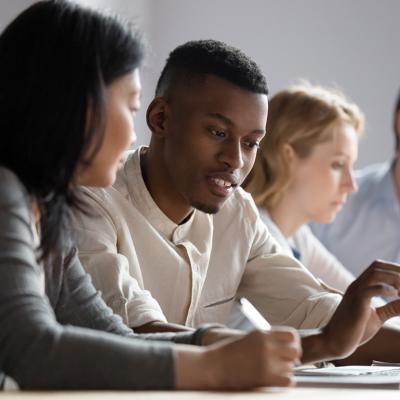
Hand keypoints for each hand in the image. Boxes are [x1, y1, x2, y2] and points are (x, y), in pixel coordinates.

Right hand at [176, 327, 300, 389]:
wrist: (212, 366)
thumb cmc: (228, 353)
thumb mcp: (247, 339)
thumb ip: (266, 340)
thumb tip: (286, 347)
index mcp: (262, 334)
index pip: (292, 335)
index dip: (294, 343)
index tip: (289, 349)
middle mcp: (266, 346)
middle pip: (296, 351)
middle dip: (292, 357)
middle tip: (285, 362)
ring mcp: (266, 361)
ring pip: (291, 367)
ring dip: (285, 370)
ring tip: (273, 372)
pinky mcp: (265, 378)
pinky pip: (289, 380)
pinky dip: (285, 382)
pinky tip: (276, 381)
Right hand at [321, 260, 399, 359]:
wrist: (334, 341)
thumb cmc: (354, 331)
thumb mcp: (377, 317)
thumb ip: (391, 308)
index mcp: (360, 287)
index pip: (377, 267)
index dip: (394, 269)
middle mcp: (357, 286)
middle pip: (377, 266)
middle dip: (397, 270)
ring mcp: (355, 293)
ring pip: (375, 274)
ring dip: (394, 279)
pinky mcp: (356, 303)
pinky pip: (370, 289)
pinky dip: (386, 289)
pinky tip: (396, 295)